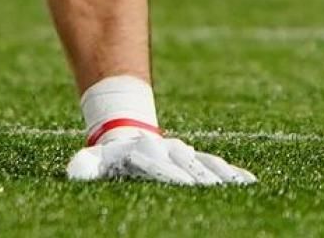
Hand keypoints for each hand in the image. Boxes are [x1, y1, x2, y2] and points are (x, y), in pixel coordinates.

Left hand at [67, 129, 255, 185]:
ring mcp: (183, 153)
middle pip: (184, 165)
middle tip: (213, 189)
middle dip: (198, 177)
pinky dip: (231, 172)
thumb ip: (86, 165)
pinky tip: (249, 181)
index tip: (181, 182)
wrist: (129, 134)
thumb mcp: (94, 158)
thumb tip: (75, 173)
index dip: (167, 172)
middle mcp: (166, 151)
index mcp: (142, 152)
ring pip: (204, 163)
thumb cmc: (110, 156)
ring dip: (219, 175)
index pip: (155, 164)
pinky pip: (216, 165)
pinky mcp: (196, 158)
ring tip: (237, 186)